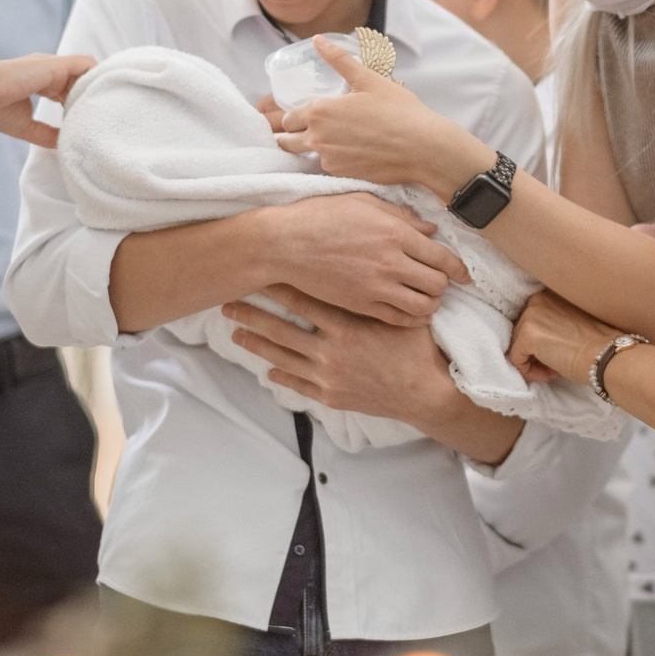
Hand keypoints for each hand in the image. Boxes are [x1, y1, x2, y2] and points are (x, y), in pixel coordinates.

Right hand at [0, 53, 95, 147]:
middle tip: (96, 119)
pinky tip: (97, 96)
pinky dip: (96, 77)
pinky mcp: (55, 65)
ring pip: (86, 71)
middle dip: (90, 97)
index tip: (83, 121)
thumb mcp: (27, 125)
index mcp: (40, 80)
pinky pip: (86, 64)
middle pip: (80, 80)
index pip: (68, 88)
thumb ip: (46, 132)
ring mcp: (52, 65)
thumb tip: (63, 143)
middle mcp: (48, 70)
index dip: (78, 103)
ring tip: (99, 110)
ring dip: (94, 89)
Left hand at [224, 286, 456, 419]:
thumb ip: (382, 289)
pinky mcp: (330, 396)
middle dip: (251, 315)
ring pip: (282, 357)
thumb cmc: (418, 348)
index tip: (256, 275)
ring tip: (235, 333)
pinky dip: (280, 375)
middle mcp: (330, 350)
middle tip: (228, 304)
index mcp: (346, 324)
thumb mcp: (401, 312)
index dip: (276, 287)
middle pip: (280, 329)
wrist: (426, 393)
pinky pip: (297, 384)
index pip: (302, 300)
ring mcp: (327, 375)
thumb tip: (378, 259)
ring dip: (256, 343)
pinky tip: (267, 370)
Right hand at [269, 194, 469, 326]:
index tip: (463, 274)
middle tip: (439, 282)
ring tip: (426, 298)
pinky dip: (411, 318)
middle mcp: (390, 263)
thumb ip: (401, 216)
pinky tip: (409, 311)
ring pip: (423, 307)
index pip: (442, 258)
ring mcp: (375, 288)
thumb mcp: (364, 203)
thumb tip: (431, 228)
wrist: (285, 244)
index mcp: (395, 233)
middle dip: (444, 285)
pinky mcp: (361, 305)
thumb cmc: (321, 216)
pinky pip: (399, 320)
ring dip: (430, 304)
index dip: (459, 269)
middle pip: (438, 285)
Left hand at [271, 37, 495, 198]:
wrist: (423, 148)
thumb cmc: (398, 110)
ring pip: (306, 156)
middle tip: (314, 128)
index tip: (308, 113)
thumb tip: (318, 40)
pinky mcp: (341, 176)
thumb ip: (338, 59)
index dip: (295, 114)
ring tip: (336, 139)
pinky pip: (327, 168)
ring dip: (313, 148)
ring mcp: (328, 161)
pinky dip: (333, 160)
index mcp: (318, 112)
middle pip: (286, 141)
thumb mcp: (368, 79)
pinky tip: (352, 151)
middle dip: (294, 135)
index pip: (287, 118)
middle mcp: (316, 139)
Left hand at [508, 290, 618, 387]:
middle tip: (555, 365)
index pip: (532, 321)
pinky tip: (549, 375)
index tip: (557, 354)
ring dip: (533, 362)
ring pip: (517, 346)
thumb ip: (554, 324)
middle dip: (535, 352)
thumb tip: (542, 343)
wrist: (606, 355)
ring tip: (554, 371)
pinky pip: (515, 359)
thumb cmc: (598, 344)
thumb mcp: (572, 324)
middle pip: (521, 333)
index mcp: (549, 294)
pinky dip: (529, 371)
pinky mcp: (526, 334)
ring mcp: (530, 315)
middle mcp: (537, 299)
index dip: (541, 341)